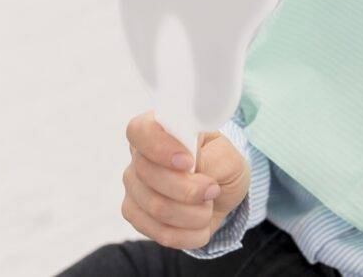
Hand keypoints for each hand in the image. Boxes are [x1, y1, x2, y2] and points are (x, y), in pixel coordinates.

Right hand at [122, 109, 250, 249]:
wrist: (222, 192)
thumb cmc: (222, 164)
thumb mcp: (229, 154)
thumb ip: (212, 157)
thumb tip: (193, 168)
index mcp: (159, 128)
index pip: (141, 130)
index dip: (160, 148)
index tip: (188, 162)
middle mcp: (139, 157)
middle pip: (149, 176)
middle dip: (189, 189)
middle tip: (213, 189)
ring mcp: (133, 187)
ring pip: (156, 207)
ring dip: (194, 213)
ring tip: (209, 204)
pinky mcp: (135, 215)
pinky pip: (160, 232)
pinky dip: (190, 233)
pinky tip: (201, 223)